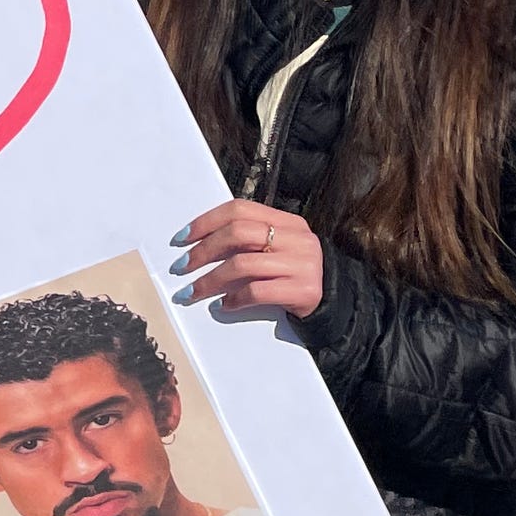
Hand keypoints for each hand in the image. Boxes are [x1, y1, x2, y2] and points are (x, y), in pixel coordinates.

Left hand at [171, 200, 324, 317]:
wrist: (334, 303)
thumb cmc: (292, 275)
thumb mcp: (277, 250)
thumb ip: (249, 241)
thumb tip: (197, 245)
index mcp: (288, 222)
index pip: (240, 210)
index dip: (206, 222)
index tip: (182, 238)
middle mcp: (297, 238)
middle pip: (238, 234)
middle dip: (203, 251)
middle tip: (181, 267)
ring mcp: (303, 264)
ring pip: (243, 264)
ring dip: (210, 280)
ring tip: (192, 292)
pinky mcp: (304, 290)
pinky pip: (257, 291)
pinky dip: (233, 299)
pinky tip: (222, 305)